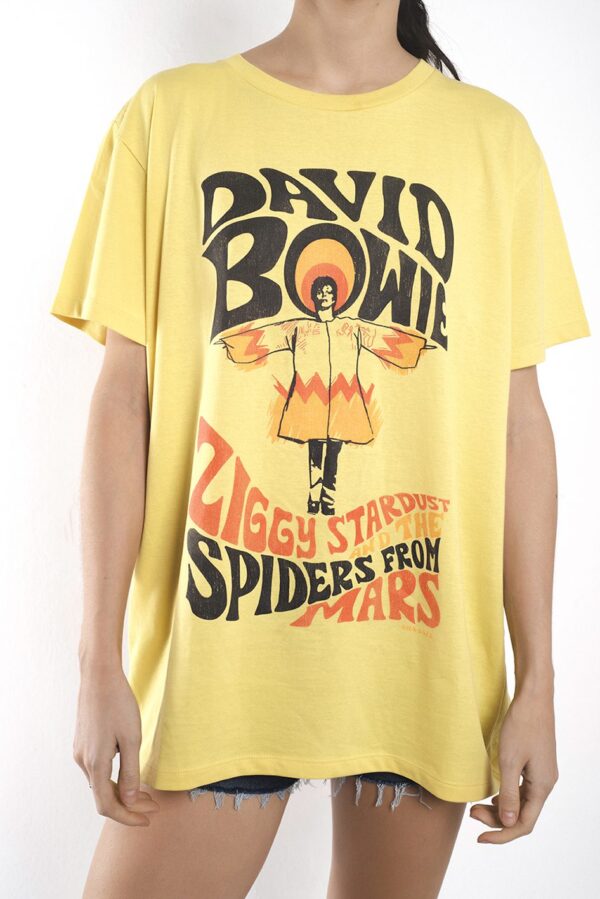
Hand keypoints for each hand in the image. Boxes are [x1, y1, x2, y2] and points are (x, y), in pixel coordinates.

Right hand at [73, 662, 159, 825]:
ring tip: (145, 792)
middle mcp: (83, 762)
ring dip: (121, 792)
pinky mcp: (82, 743)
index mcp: (95, 764)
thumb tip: (128, 801)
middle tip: (153, 805)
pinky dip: (113, 778)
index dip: (127, 817)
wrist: (99, 676)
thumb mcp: (131, 739)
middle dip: (128, 805)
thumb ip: (129, 772)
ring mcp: (80, 752)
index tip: (148, 819)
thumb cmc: (118, 704)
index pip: (107, 806)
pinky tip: (128, 772)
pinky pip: (97, 770)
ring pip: (99, 783)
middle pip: (103, 796)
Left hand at [469, 684, 557, 842]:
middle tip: (471, 814)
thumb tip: (509, 824)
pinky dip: (506, 795)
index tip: (479, 838)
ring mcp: (541, 774)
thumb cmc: (521, 725)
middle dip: (496, 820)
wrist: (533, 697)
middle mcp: (545, 784)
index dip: (502, 835)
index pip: (524, 824)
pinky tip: (491, 793)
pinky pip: (522, 789)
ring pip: (521, 803)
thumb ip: (509, 794)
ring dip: (500, 808)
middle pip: (522, 815)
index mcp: (543, 786)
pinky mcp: (535, 764)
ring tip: (476, 806)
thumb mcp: (510, 761)